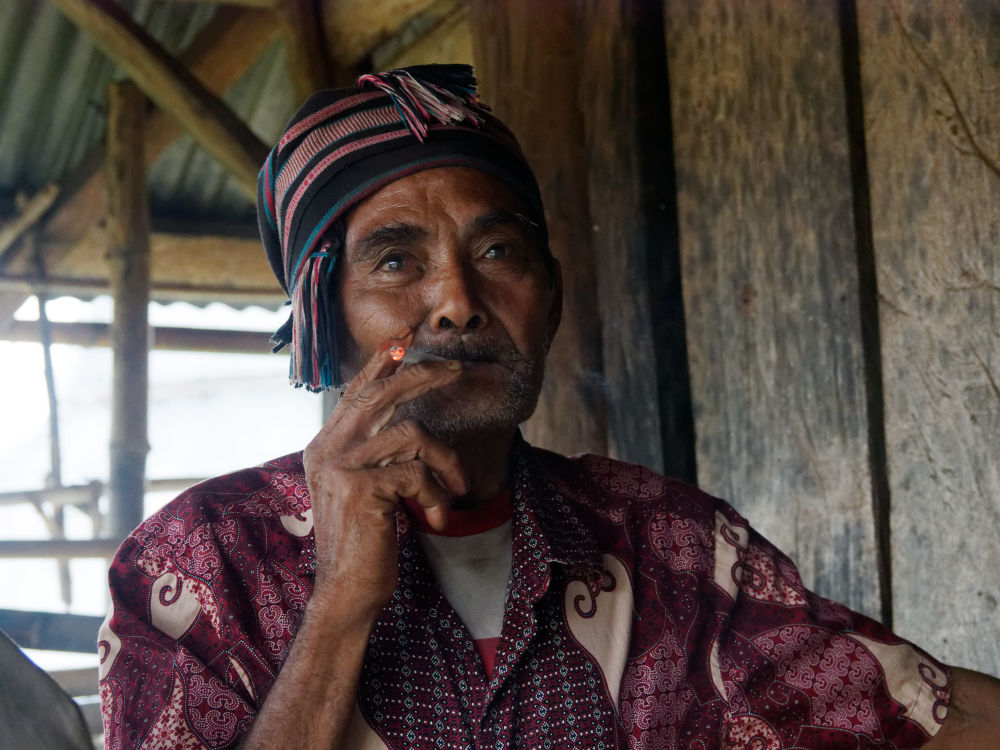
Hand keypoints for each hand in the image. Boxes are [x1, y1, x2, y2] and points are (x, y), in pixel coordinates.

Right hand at [301, 333, 467, 623]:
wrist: (345, 591)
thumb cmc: (363, 542)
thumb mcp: (362, 489)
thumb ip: (373, 454)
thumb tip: (404, 422)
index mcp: (325, 446)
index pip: (355, 391)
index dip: (381, 362)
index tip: (404, 340)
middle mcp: (327, 449)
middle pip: (382, 394)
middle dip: (424, 376)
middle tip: (457, 369)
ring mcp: (341, 466)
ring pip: (413, 434)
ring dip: (446, 461)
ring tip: (454, 491)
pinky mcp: (362, 488)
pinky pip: (418, 473)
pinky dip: (437, 496)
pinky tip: (435, 518)